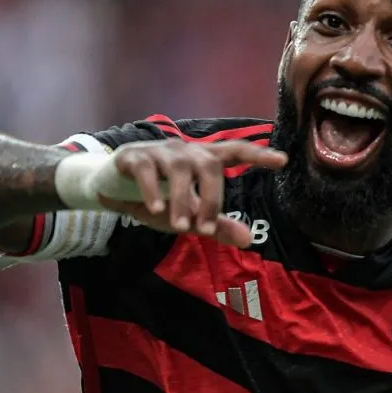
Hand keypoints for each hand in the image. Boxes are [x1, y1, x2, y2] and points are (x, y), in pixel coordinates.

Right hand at [93, 139, 285, 246]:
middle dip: (211, 198)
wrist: (109, 188)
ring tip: (181, 227)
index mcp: (203, 161)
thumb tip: (249, 241)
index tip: (283, 160)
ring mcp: (160, 152)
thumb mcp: (189, 216)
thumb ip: (217, 225)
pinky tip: (156, 211)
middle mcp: (186, 151)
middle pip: (210, 164)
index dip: (258, 155)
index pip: (235, 152)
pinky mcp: (134, 157)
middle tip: (205, 228)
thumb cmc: (158, 198)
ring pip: (180, 169)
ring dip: (183, 200)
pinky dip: (153, 191)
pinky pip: (148, 170)